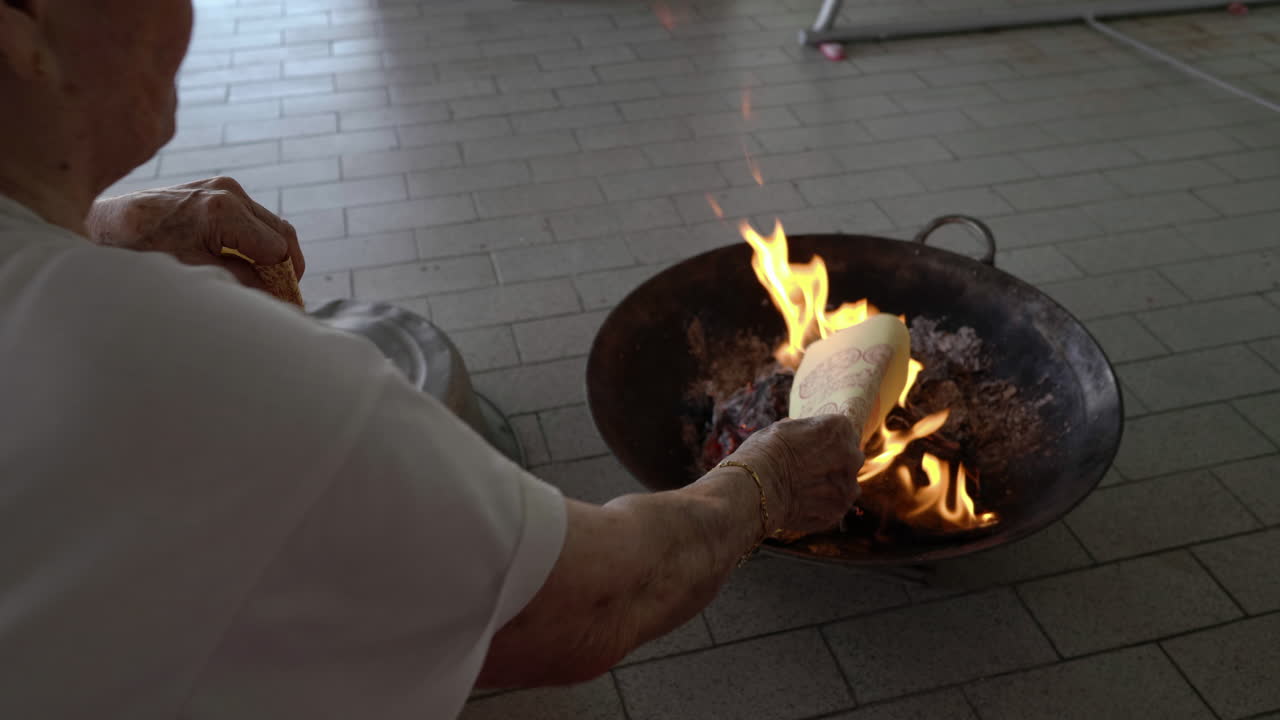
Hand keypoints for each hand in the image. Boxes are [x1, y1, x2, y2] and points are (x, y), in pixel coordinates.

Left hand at [87, 176, 304, 292]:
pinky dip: (257, 240)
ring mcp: (224, 186)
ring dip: (272, 253)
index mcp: (224, 212)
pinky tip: (247, 262)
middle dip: (286, 267)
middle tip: (283, 296)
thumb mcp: (194, 272)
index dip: (284, 280)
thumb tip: (274, 295)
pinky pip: (253, 216)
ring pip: (270, 224)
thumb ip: (240, 281)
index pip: (277, 249)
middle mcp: (229, 192)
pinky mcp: (216, 188)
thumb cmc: (142, 250)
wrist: (106, 225)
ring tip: (266, 282)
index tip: (285, 303)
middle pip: (281, 233)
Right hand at [725, 415, 862, 535]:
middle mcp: (852, 455)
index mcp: (840, 428)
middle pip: (850, 457)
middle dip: (835, 462)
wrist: (756, 489)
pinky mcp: (839, 511)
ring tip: (805, 489)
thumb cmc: (764, 453)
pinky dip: (822, 506)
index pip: (843, 431)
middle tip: (810, 468)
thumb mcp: (781, 428)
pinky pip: (835, 506)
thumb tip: (801, 434)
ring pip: (846, 484)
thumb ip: (802, 431)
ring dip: (832, 486)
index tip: (814, 447)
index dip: (827, 440)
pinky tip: (802, 504)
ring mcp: (848, 486)